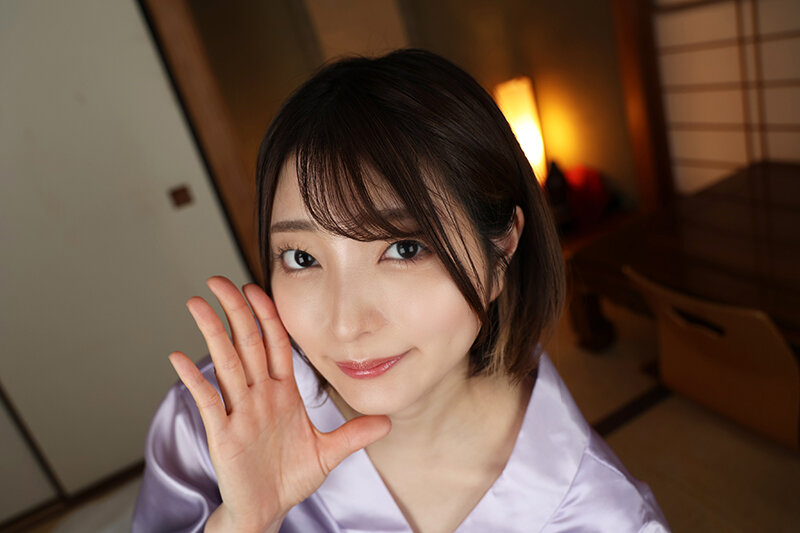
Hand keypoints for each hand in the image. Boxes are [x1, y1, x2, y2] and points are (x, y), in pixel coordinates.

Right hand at [168, 276, 390, 531]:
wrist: (267, 510)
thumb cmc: (290, 478)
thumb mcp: (328, 453)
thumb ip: (354, 434)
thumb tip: (387, 421)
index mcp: (282, 393)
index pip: (274, 344)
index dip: (267, 316)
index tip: (256, 289)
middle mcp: (259, 396)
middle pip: (246, 343)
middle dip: (235, 311)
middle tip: (219, 280)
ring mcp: (239, 412)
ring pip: (225, 363)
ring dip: (212, 332)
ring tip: (197, 304)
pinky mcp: (223, 434)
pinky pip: (208, 400)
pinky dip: (193, 379)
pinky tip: (179, 357)